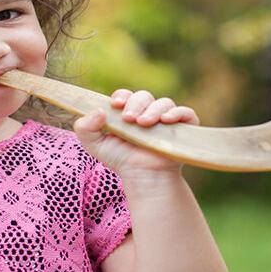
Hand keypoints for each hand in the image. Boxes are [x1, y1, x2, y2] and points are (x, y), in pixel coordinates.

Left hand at [73, 89, 199, 176]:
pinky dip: (177, 113)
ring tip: (144, 124)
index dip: (121, 96)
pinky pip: (186, 113)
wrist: (141, 177)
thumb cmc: (120, 159)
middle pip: (144, 96)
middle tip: (129, 120)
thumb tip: (99, 110)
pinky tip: (166, 120)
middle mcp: (147, 112)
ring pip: (164, 103)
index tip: (116, 105)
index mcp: (128, 111)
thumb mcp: (94, 144)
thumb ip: (84, 127)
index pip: (126, 95)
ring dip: (153, 110)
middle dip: (136, 104)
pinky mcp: (183, 127)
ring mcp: (166, 119)